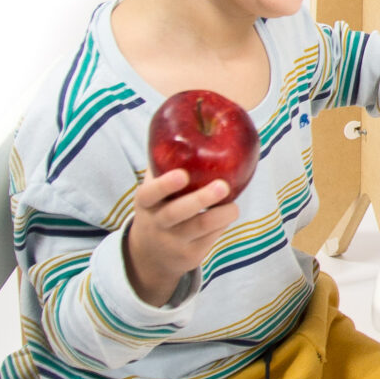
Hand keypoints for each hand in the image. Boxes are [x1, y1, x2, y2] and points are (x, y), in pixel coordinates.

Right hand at [124, 169, 237, 307]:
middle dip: (201, 199)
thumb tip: (190, 122)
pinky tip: (227, 214)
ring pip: (200, 228)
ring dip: (221, 215)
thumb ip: (165, 165)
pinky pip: (210, 238)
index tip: (182, 175)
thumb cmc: (158, 207)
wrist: (150, 254)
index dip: (165, 185)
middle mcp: (157, 222)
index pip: (150, 193)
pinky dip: (222, 225)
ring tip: (233, 206)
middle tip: (222, 186)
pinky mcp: (190, 256)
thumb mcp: (153, 191)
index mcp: (146, 202)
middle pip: (178, 213)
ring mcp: (173, 241)